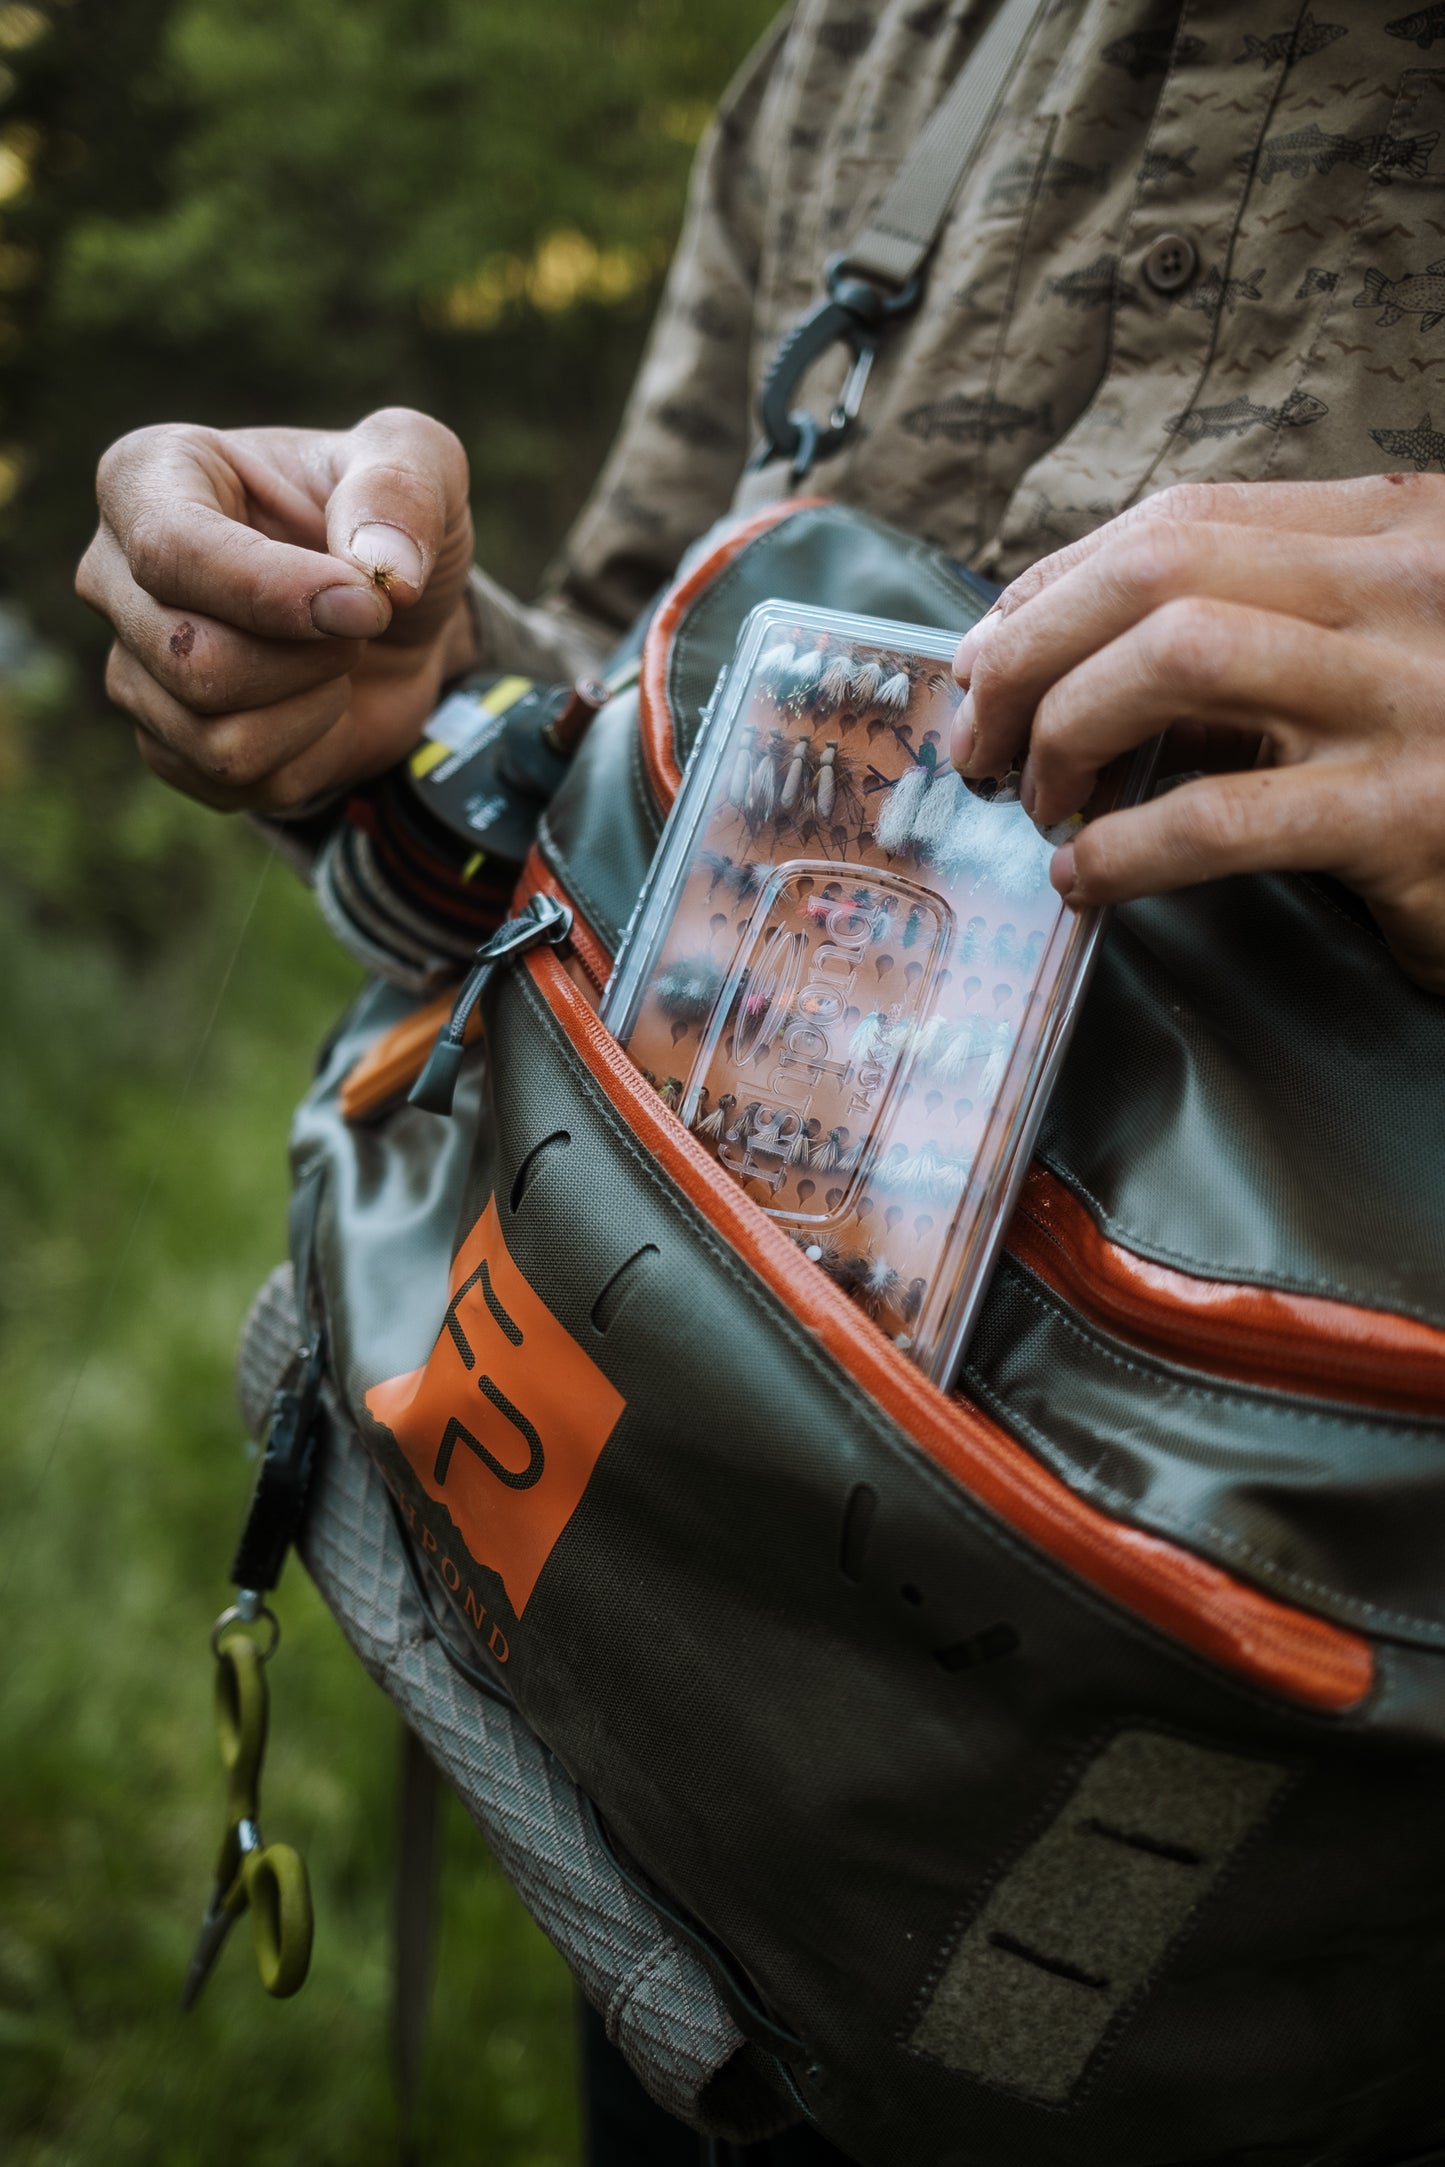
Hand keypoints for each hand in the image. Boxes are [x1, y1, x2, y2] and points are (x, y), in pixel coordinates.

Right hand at [76, 407, 477, 814]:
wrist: (396, 620)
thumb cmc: (387, 525)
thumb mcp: (421, 462)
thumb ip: (404, 485)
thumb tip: (381, 570)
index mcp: (149, 476)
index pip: (169, 550)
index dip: (274, 593)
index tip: (365, 604)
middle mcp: (114, 573)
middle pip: (189, 659)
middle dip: (310, 658)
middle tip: (361, 623)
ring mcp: (132, 666)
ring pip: (214, 737)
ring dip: (314, 708)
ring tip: (337, 661)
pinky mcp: (166, 744)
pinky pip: (238, 781)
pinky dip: (309, 755)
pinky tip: (319, 707)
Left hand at [950, 474, 1444, 993]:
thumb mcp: (1375, 658)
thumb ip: (1253, 645)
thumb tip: (1075, 672)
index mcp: (1391, 530)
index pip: (1177, 520)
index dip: (1054, 585)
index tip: (990, 655)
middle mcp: (1403, 589)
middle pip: (1156, 567)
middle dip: (1031, 649)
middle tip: (983, 734)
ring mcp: (1409, 697)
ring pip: (1176, 657)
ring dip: (1067, 729)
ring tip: (1040, 798)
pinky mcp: (1406, 813)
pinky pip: (1220, 817)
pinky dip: (1123, 850)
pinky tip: (1089, 874)